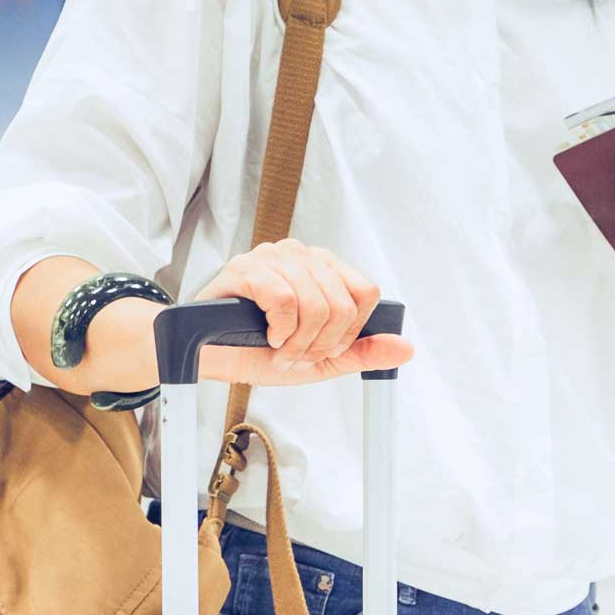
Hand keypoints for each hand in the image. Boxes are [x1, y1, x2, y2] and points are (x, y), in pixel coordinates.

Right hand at [190, 239, 411, 385]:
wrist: (209, 356)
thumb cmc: (257, 349)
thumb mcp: (319, 359)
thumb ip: (361, 352)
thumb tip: (405, 348)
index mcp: (323, 269)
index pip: (365, 291)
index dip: (349, 331)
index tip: (325, 348)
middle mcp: (301, 255)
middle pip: (343, 303)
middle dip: (322, 343)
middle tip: (297, 353)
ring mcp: (273, 257)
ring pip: (316, 303)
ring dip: (298, 341)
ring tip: (279, 347)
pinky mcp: (247, 268)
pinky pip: (285, 299)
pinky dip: (279, 329)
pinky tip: (267, 335)